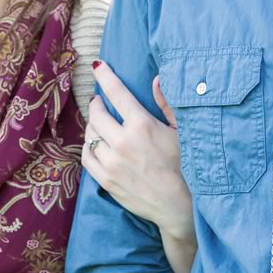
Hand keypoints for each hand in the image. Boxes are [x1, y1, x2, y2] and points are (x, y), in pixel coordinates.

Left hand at [82, 61, 194, 245]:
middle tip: (100, 101)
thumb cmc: (185, 166)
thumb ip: (167, 104)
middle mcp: (123, 142)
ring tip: (100, 123)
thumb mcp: (181, 132)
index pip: (117, 93)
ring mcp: (112, 163)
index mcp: (142, 126)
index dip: (105, 76)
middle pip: (97, 114)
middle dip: (97, 103)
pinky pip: (86, 157)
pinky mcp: (106, 181)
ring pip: (90, 135)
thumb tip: (156, 78)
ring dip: (93, 125)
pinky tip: (95, 144)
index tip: (97, 66)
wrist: (179, 206)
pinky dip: (88, 147)